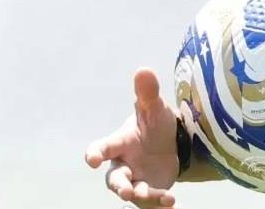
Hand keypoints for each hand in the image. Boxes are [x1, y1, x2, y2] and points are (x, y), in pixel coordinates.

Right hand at [84, 68, 181, 207]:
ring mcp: (135, 180)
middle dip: (119, 186)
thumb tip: (143, 70)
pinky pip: (150, 202)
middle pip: (114, 179)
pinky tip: (171, 203)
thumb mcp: (153, 108)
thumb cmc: (153, 123)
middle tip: (126, 192)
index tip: (92, 160)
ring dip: (144, 196)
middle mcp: (123, 164)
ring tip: (164, 197)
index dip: (95, 154)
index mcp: (120, 143)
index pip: (102, 148)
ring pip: (133, 193)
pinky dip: (160, 204)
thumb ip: (147, 93)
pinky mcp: (148, 192)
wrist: (170, 143)